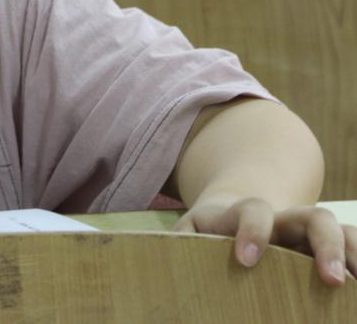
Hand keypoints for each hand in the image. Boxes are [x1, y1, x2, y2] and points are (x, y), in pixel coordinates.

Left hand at [175, 198, 356, 285]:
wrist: (228, 216)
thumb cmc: (203, 236)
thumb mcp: (187, 237)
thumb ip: (176, 247)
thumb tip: (161, 267)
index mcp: (241, 214)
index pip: (252, 210)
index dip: (252, 230)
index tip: (246, 260)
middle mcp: (282, 219)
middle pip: (313, 216)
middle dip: (325, 244)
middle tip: (330, 280)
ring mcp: (306, 233)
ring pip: (338, 229)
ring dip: (351, 252)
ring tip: (354, 286)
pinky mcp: (323, 248)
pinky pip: (351, 245)